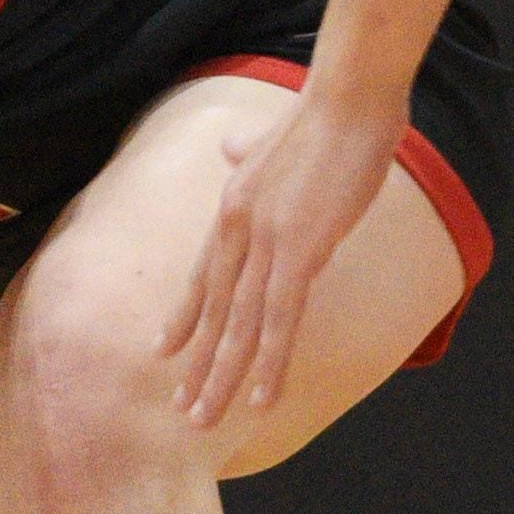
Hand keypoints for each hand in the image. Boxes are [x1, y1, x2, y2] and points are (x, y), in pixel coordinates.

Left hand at [163, 81, 401, 426]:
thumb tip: (230, 144)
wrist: (349, 95)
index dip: (184, 316)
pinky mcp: (299, 250)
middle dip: (198, 363)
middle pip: (214, 309)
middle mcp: (238, 227)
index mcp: (233, 205)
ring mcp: (265, 241)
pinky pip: (279, 320)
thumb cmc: (324, 113)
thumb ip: (248, 151)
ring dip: (223, 376)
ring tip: (205, 418)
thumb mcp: (273, 136)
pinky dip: (269, 363)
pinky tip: (262, 397)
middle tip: (183, 407)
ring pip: (238, 325)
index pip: (203, 274)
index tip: (164, 350)